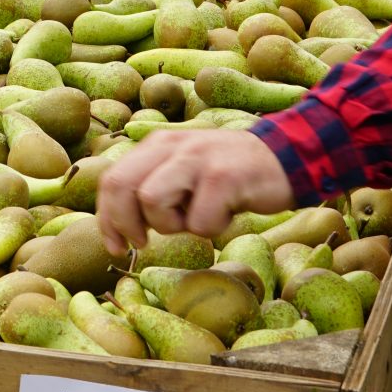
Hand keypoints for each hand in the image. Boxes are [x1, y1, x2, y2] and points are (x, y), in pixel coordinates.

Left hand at [97, 128, 293, 255]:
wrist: (284, 159)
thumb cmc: (228, 176)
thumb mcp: (183, 171)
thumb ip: (153, 185)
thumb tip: (118, 224)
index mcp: (157, 144)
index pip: (112, 179)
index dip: (107, 218)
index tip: (116, 246)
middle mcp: (172, 145)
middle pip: (121, 186)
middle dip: (125, 223)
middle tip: (144, 242)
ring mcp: (197, 159)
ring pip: (152, 201)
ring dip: (171, 225)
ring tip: (197, 219)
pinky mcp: (223, 176)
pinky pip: (199, 220)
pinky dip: (211, 228)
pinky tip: (227, 215)